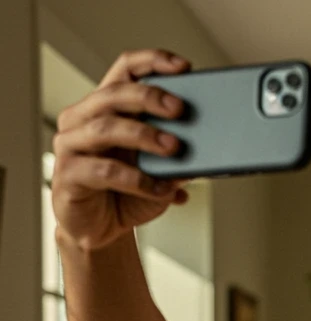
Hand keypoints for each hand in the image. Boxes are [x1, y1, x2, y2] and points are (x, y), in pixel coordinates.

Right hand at [51, 48, 191, 250]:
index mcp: (106, 108)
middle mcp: (82, 120)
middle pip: (113, 94)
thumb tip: (207, 148)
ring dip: (143, 136)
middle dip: (149, 97)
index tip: (184, 68)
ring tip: (174, 148)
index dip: (152, 63)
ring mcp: (71, 146)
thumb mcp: (161, 175)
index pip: (125, 71)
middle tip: (180, 109)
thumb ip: (178, 159)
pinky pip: (104, 171)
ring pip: (105, 128)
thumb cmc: (128, 196)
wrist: (101, 231)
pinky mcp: (67, 175)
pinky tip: (160, 189)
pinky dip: (137, 180)